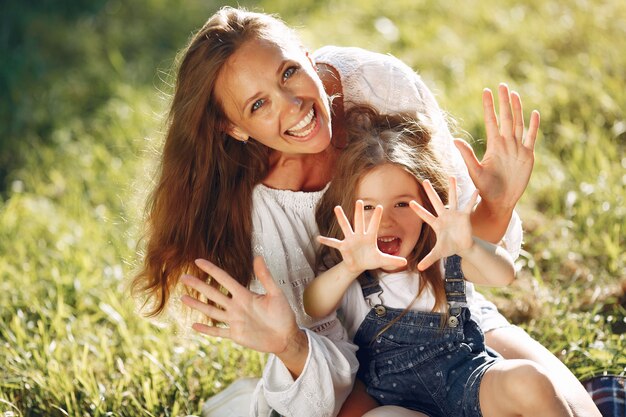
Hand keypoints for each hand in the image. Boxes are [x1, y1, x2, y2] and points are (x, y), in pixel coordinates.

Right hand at [180, 257, 299, 354]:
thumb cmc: (283, 314)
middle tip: (184, 277)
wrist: (286, 336)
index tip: (198, 261)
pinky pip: (218, 331)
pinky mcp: (236, 334)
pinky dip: (207, 329)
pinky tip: (194, 325)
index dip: (211, 270)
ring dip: (198, 305)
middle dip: (198, 285)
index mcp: (244, 294)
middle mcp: (236, 306)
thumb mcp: (275, 293)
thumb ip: (265, 277)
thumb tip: (258, 257)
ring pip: (212, 311)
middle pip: (213, 293)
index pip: (224, 279)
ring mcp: (234, 320)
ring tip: (183, 298)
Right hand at [317, 201, 406, 273]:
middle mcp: (359, 235)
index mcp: (370, 237)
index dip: (376, 217)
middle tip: (359, 200)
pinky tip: (319, 238)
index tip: (380, 207)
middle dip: (359, 212)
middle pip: (359, 221)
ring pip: (346, 226)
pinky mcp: (343, 246)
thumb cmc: (370, 260)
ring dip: (341, 218)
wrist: (358, 265)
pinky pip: (334, 243)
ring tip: (337, 208)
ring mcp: (350, 240)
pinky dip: (327, 241)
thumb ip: (393, 259)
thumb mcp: (382, 260)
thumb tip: (405, 262)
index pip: (374, 225)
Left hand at [410, 177, 478, 270]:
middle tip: (424, 180)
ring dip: (453, 188)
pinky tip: (476, 191)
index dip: (418, 210)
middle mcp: (444, 216)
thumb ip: (428, 259)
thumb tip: (418, 269)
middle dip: (430, 192)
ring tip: (452, 176)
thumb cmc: (449, 247)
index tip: (409, 202)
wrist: (463, 246)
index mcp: (436, 224)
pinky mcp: (465, 216)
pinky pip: (468, 206)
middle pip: (436, 202)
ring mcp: (455, 215)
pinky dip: (472, 199)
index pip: (425, 216)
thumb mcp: (438, 253)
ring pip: (453, 199)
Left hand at [454, 83, 539, 210]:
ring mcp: (517, 149)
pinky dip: (533, 126)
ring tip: (514, 94)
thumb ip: (467, 155)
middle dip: (503, 102)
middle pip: (506, 118)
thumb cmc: (485, 188)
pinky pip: (531, 138)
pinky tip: (534, 113)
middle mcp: (505, 144)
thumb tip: (455, 140)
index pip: (491, 121)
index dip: (489, 106)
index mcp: (493, 146)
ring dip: (517, 109)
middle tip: (501, 85)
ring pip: (518, 124)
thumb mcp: (475, 171)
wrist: (500, 201)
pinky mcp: (527, 156)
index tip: (486, 91)